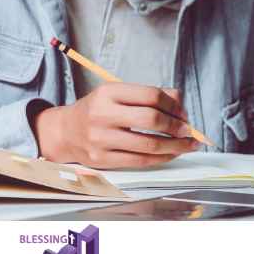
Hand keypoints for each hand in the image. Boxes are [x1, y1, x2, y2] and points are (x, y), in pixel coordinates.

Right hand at [34, 84, 198, 168]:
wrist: (66, 132)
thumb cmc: (96, 111)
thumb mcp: (116, 94)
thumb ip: (147, 95)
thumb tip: (180, 104)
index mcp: (107, 93)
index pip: (150, 95)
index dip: (173, 105)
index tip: (182, 113)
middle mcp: (102, 115)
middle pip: (151, 120)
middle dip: (176, 126)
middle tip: (188, 130)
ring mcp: (101, 139)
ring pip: (149, 144)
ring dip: (175, 146)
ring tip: (187, 144)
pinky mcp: (102, 159)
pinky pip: (140, 161)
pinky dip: (161, 158)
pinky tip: (171, 154)